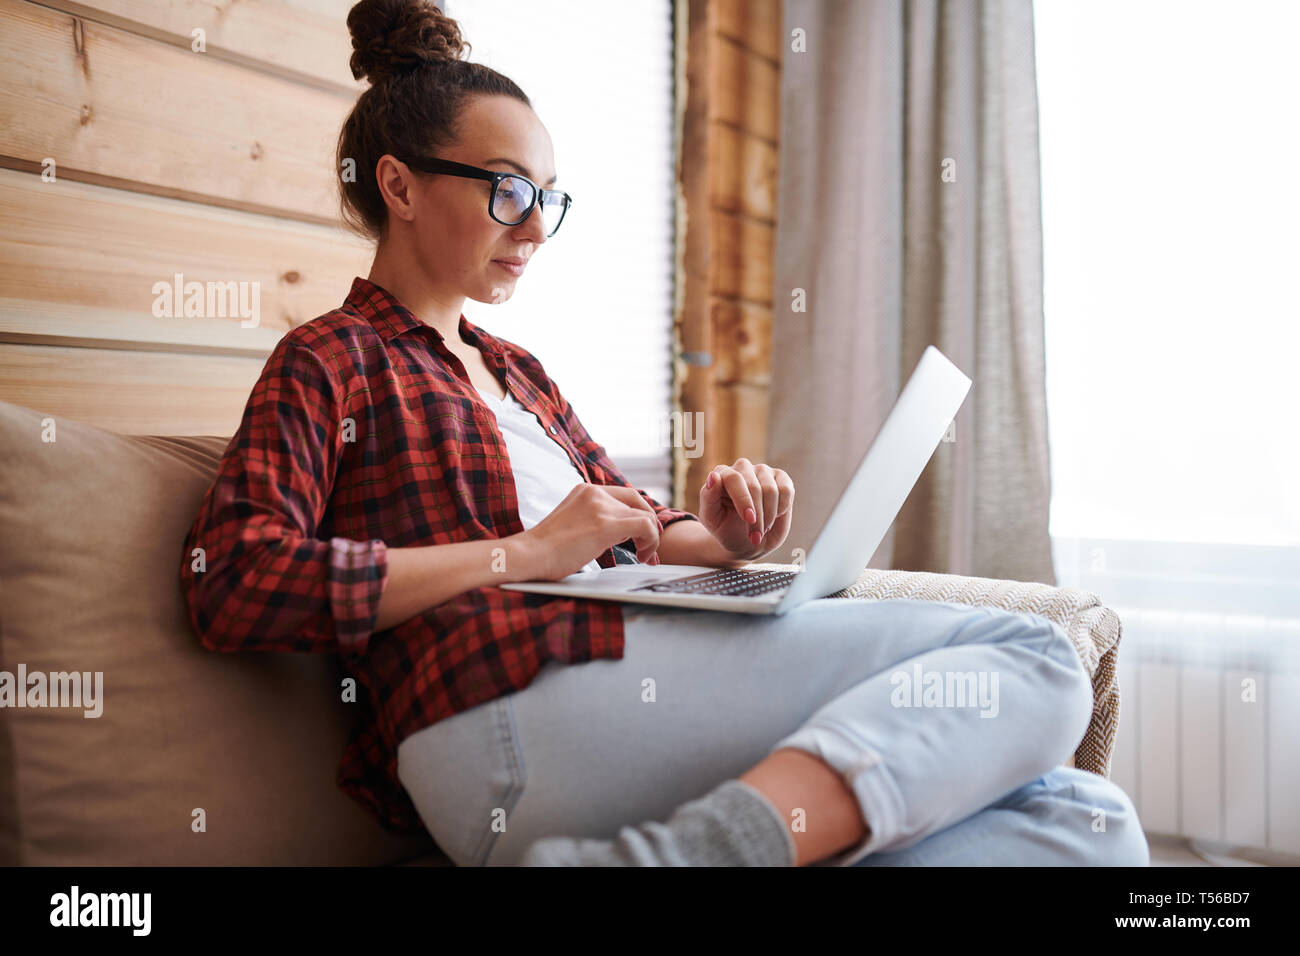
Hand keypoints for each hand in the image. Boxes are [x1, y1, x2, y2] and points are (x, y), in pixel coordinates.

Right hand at [517, 483, 662, 580]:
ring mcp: (600, 507)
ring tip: (644, 558)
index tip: (642, 536)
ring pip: (645, 517)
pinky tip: (643, 556)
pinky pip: (645, 527)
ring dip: (651, 539)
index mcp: (585, 490)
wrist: (528, 555)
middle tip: (648, 551)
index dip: (640, 514)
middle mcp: (595, 493)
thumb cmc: (546, 550)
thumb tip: (619, 533)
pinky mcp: (605, 525)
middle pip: (638, 505)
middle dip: (649, 528)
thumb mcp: (573, 524)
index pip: (626, 496)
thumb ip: (593, 520)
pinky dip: (651, 541)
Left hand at [698, 459, 793, 561]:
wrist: (746, 542)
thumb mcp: (711, 518)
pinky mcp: (780, 478)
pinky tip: (774, 517)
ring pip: (771, 490)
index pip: (733, 478)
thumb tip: (714, 476)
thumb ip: (708, 497)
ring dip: (768, 516)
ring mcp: (762, 471)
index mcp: (721, 474)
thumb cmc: (725, 529)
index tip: (749, 519)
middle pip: (754, 486)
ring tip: (761, 530)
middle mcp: (741, 468)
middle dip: (757, 516)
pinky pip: (786, 490)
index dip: (743, 499)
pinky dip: (782, 508)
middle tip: (754, 537)